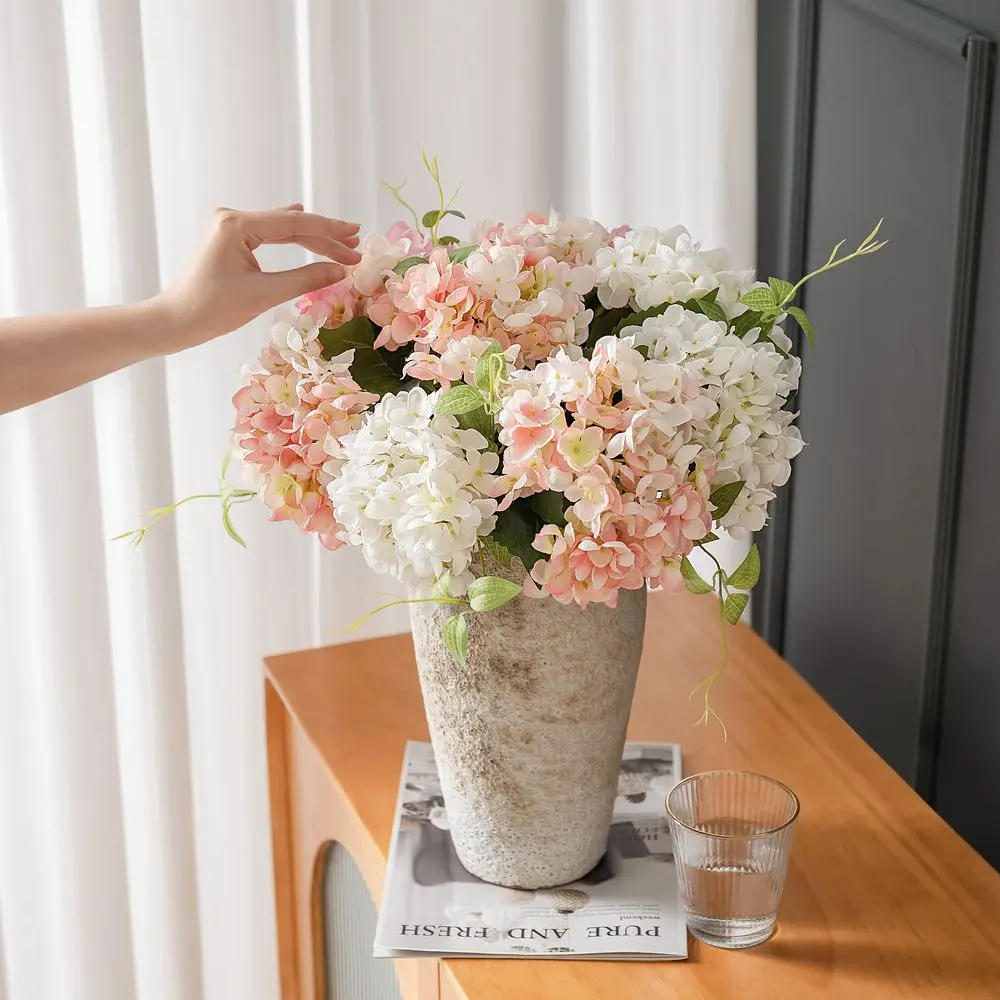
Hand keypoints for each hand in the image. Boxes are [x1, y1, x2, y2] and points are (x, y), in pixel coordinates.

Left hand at [158, 204, 361, 348]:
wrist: (177, 320)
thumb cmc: (214, 309)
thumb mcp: (264, 295)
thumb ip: (305, 279)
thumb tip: (340, 272)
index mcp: (237, 225)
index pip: (294, 224)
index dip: (329, 232)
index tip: (355, 237)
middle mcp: (232, 218)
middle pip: (290, 224)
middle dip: (324, 237)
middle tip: (355, 245)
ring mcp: (229, 227)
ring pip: (281, 229)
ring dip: (311, 239)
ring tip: (341, 244)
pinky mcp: (229, 239)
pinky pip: (268, 235)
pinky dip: (292, 239)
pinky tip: (305, 228)